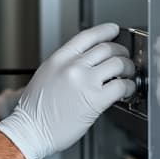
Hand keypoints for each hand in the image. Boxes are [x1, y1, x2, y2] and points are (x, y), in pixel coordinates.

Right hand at [0, 23, 135, 158]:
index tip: (113, 30)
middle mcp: (73, 66)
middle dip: (121, 51)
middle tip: (124, 57)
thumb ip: (66, 63)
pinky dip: (129, 86)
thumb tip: (87, 59)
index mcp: (60, 58)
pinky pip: (121, 86)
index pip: (87, 36)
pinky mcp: (96, 100)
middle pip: (106, 48)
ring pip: (118, 63)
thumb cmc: (36, 108)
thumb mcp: (47, 74)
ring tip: (128, 73)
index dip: (105, 30)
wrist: (31, 129)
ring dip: (128, 67)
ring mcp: (85, 81)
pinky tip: (127, 89)